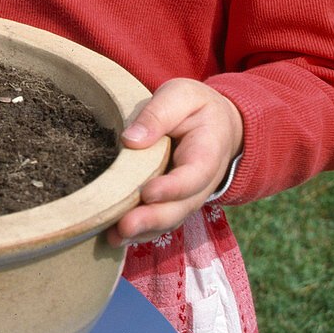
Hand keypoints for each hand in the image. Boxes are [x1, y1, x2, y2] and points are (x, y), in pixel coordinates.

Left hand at [107, 78, 242, 246]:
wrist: (219, 124)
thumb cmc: (196, 107)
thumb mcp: (181, 95)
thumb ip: (158, 114)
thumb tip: (131, 140)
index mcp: (207, 153)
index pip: (193, 176)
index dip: (172, 188)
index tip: (148, 192)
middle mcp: (201, 183)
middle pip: (180, 207)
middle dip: (153, 219)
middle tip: (124, 226)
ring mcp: (187, 196)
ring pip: (169, 220)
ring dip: (143, 231)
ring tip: (115, 236)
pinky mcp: (172, 201)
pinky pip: (160, 221)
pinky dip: (140, 232)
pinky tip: (116, 237)